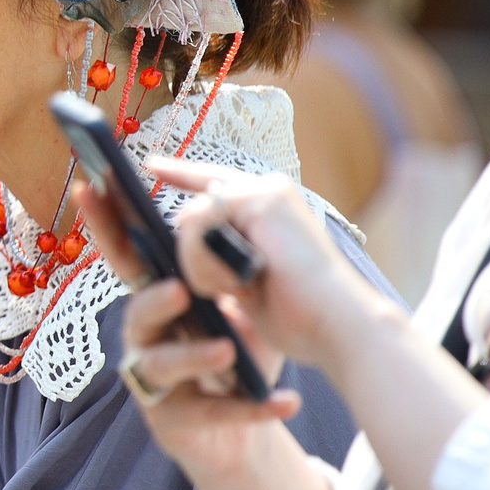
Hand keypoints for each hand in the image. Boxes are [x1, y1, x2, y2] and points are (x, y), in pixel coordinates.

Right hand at [74, 167, 313, 476]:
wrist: (246, 425)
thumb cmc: (237, 351)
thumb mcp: (239, 304)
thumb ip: (228, 268)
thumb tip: (227, 221)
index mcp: (158, 296)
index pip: (128, 255)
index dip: (105, 224)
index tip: (92, 187)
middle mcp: (146, 336)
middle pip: (135, 311)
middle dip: (152, 300)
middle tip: (180, 290)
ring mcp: (155, 382)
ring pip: (162, 364)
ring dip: (193, 357)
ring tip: (228, 352)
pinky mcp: (176, 422)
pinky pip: (210, 413)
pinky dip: (248, 409)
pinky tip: (285, 402)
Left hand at [156, 160, 407, 374]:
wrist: (337, 325)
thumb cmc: (299, 313)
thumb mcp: (245, 277)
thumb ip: (219, 251)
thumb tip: (182, 233)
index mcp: (268, 208)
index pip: (215, 183)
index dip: (181, 174)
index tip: (152, 165)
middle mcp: (268, 191)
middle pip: (194, 209)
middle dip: (192, 254)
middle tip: (226, 286)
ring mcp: (265, 191)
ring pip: (190, 220)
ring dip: (200, 265)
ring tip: (237, 287)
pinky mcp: (260, 200)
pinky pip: (196, 225)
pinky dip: (204, 261)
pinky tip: (235, 282)